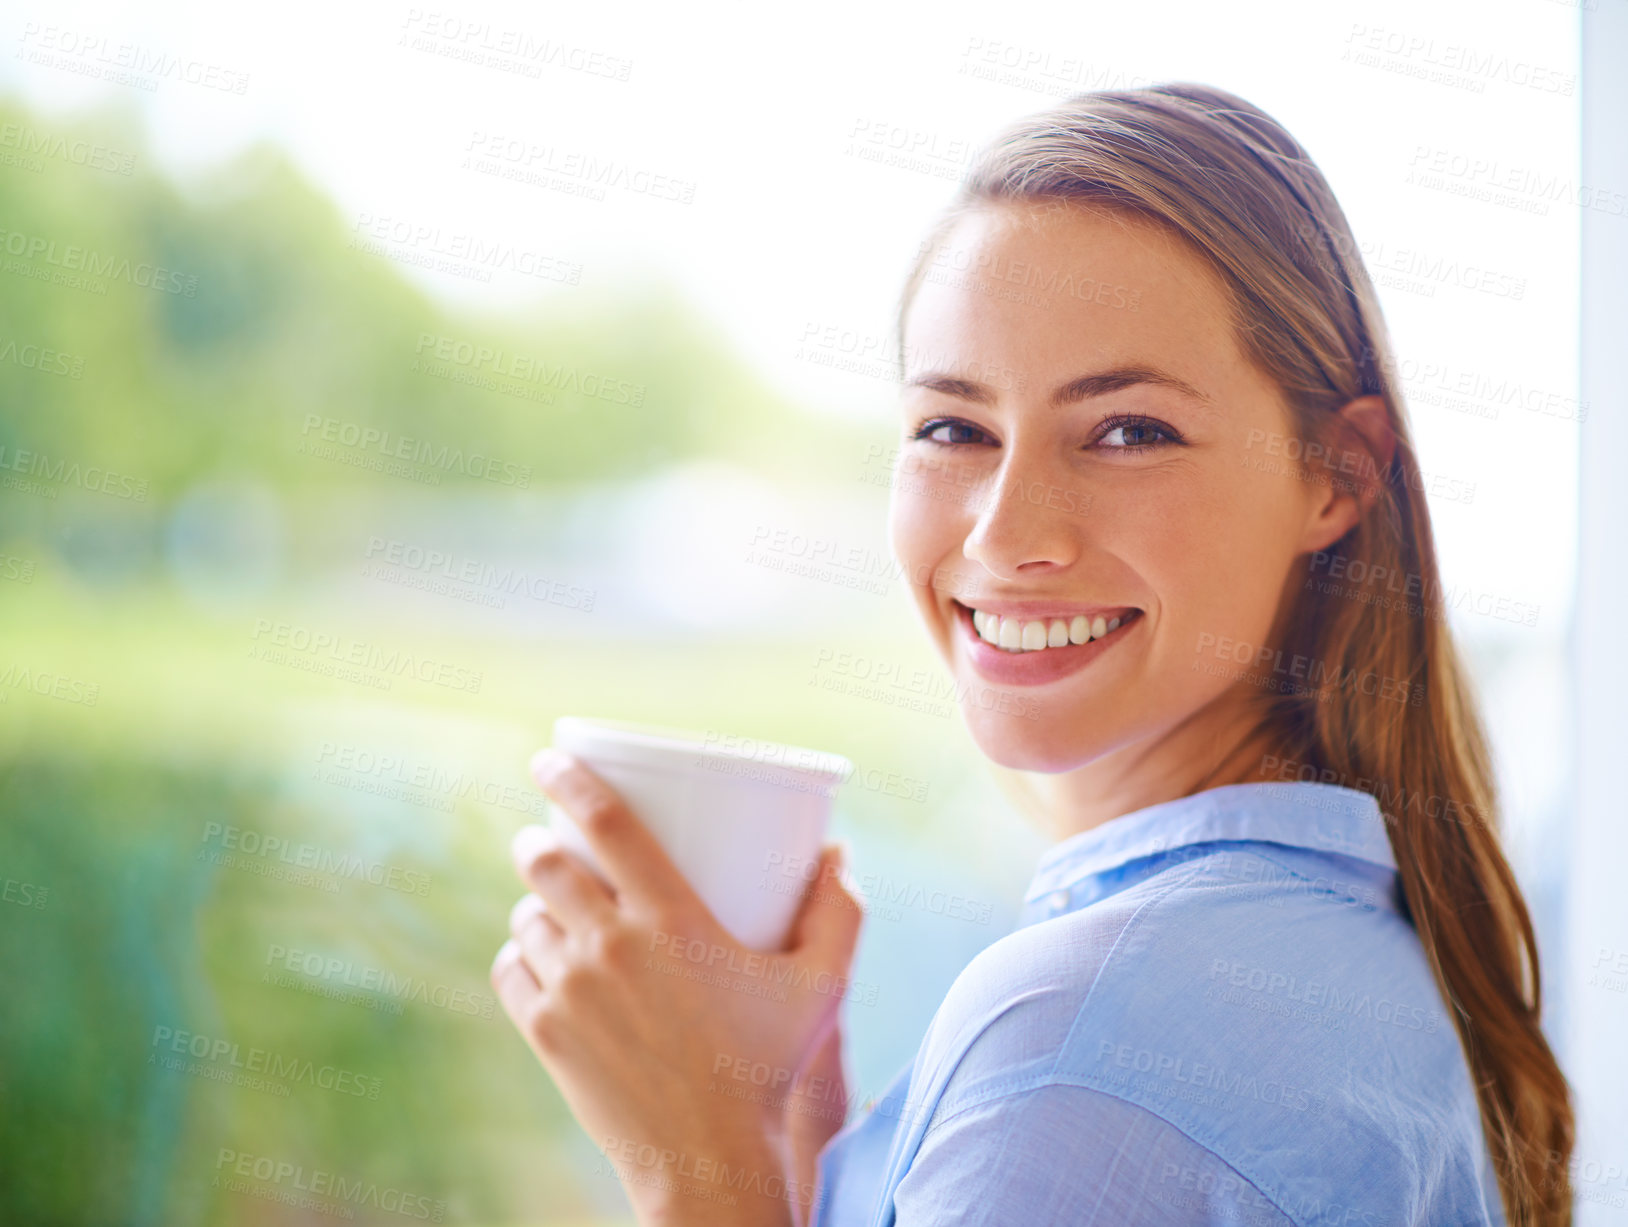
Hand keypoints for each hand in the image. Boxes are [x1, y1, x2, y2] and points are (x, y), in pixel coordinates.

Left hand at [491, 749, 864, 1226]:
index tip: (549, 756)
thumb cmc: (768, 1069)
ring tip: (551, 907)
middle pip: (547, 864)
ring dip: (533, 904)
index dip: (571, 779)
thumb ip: (839, 915)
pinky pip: (511, 970)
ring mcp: (570, 991)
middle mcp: (610, 946)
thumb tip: (839, 855)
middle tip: (546, 840)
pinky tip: (538, 956)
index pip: (607, 824)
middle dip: (537, 841)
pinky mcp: (545, 1034)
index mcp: (671, 920)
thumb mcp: (820, 988)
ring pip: (526, 918)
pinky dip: (520, 954)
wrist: (708, 1160)